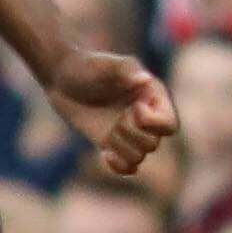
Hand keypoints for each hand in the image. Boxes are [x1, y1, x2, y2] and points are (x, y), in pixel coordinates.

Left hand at [47, 49, 176, 176]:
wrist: (61, 78)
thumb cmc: (86, 66)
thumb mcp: (106, 65)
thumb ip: (127, 70)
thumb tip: (145, 80)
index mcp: (153, 97)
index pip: (170, 125)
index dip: (154, 124)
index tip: (134, 108)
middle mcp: (145, 117)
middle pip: (153, 144)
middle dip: (131, 134)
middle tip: (117, 119)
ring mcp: (128, 132)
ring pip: (139, 157)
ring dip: (120, 148)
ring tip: (107, 133)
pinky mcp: (111, 144)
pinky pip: (127, 167)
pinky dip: (118, 166)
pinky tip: (104, 154)